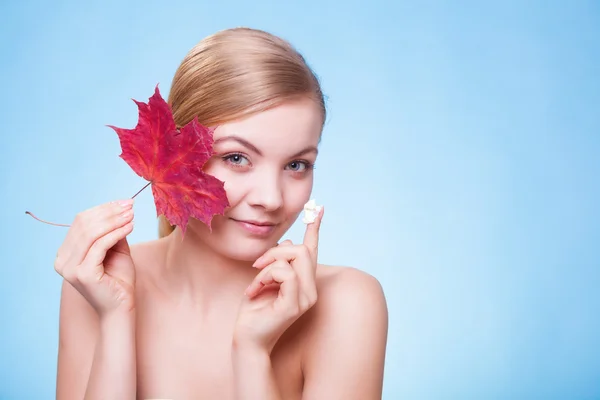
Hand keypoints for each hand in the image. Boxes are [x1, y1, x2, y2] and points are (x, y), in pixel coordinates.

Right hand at [54, 199, 136, 317]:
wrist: (121, 308)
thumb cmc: (118, 280)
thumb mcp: (114, 249)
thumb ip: (111, 231)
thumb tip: (118, 209)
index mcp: (65, 253)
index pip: (80, 222)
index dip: (102, 209)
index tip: (123, 202)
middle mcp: (62, 260)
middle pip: (84, 225)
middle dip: (109, 212)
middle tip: (130, 205)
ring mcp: (69, 268)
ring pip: (91, 233)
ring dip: (114, 220)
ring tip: (131, 214)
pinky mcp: (82, 274)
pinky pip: (100, 245)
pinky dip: (116, 233)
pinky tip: (130, 227)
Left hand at [233, 207, 323, 353]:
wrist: (247, 338)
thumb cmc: (254, 310)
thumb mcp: (265, 279)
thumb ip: (280, 262)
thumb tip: (291, 242)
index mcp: (305, 282)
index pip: (313, 250)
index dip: (315, 227)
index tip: (318, 208)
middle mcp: (310, 289)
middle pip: (302, 249)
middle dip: (276, 252)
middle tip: (257, 265)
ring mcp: (305, 298)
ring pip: (294, 258)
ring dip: (267, 266)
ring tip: (255, 282)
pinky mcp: (294, 305)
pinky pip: (284, 274)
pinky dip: (264, 277)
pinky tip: (254, 291)